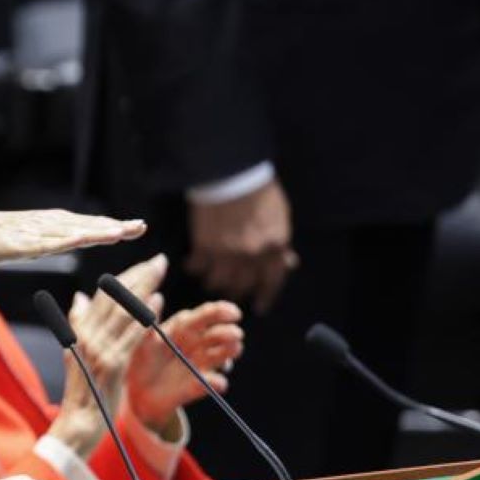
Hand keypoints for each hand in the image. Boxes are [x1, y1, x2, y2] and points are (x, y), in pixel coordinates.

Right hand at [0, 209, 144, 267]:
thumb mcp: (26, 243)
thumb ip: (47, 242)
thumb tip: (70, 241)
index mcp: (48, 225)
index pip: (85, 225)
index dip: (111, 225)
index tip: (135, 227)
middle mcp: (44, 224)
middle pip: (84, 225)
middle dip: (113, 226)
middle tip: (140, 226)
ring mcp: (31, 233)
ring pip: (70, 231)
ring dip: (95, 231)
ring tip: (120, 232)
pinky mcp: (18, 243)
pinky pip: (46, 242)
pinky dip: (65, 239)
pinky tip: (82, 238)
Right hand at [47, 254, 170, 452]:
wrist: (79, 423)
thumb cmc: (82, 391)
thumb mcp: (75, 354)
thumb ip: (78, 324)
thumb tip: (80, 297)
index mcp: (79, 331)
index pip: (103, 296)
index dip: (125, 278)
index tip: (145, 265)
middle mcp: (86, 337)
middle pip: (114, 298)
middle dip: (139, 277)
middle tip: (160, 262)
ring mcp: (98, 350)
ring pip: (123, 312)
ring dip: (144, 289)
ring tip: (160, 272)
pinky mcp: (112, 365)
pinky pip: (131, 336)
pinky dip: (144, 317)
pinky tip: (157, 303)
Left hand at [126, 300, 244, 428]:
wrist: (134, 393)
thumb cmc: (136, 360)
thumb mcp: (139, 341)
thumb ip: (148, 323)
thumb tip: (157, 296)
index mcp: (182, 329)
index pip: (205, 315)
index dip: (220, 312)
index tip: (233, 313)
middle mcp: (195, 345)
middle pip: (217, 334)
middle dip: (228, 333)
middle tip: (236, 334)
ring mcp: (199, 365)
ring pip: (221, 356)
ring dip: (229, 352)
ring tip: (234, 349)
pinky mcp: (197, 387)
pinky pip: (210, 384)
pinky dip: (216, 383)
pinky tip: (218, 382)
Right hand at [187, 178, 297, 312]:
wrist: (231, 172)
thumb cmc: (258, 191)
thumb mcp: (280, 216)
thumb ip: (281, 243)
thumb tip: (287, 262)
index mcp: (274, 247)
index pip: (272, 281)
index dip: (265, 296)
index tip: (259, 306)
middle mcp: (252, 256)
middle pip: (243, 286)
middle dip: (237, 291)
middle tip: (231, 293)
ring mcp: (227, 253)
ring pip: (219, 282)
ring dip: (214, 282)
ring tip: (211, 279)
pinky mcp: (204, 246)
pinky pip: (198, 267)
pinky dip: (195, 268)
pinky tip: (193, 265)